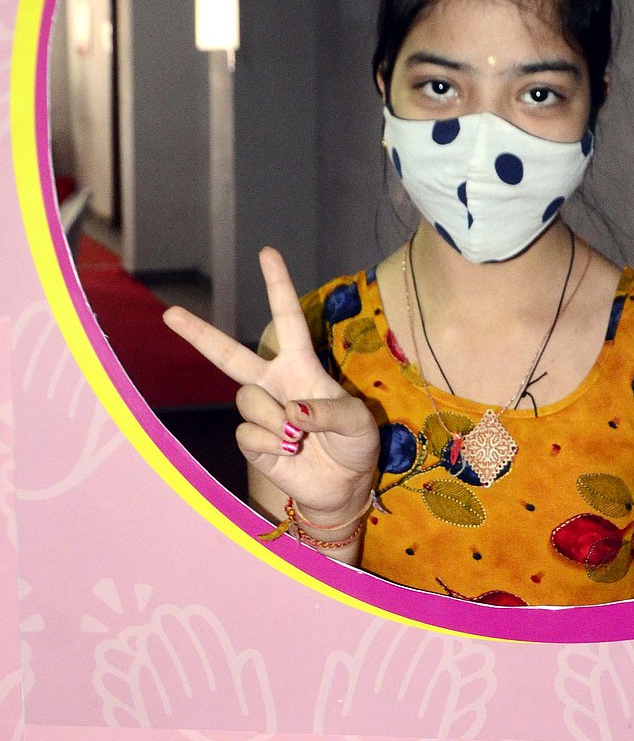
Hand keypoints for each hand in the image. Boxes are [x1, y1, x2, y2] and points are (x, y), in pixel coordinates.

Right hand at [162, 248, 378, 525]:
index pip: (288, 319)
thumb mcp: (358, 422)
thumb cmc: (354, 445)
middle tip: (169, 313)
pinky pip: (248, 434)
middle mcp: (274, 384)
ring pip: (247, 400)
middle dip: (198, 334)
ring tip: (300, 438)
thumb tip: (291, 410)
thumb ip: (329, 411)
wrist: (344, 487)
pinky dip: (272, 444)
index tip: (266, 253)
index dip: (277, 286)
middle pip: (228, 354)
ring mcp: (260, 413)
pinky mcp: (251, 442)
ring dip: (276, 420)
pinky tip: (289, 452)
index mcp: (301, 366)